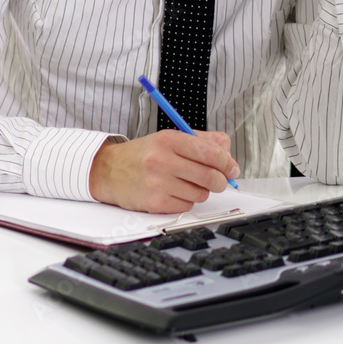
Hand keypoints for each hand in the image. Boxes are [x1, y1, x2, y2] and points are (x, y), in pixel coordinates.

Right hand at [88, 130, 240, 212]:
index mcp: (169, 140)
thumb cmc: (143, 154)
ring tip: (187, 182)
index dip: (227, 162)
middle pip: (209, 176)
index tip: (232, 168)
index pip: (210, 152)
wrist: (109, 171)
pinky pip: (187, 205)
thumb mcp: (169, 138)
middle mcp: (162, 160)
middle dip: (220, 180)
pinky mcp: (155, 203)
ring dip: (201, 190)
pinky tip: (174, 192)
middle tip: (219, 180)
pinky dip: (186, 200)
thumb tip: (228, 153)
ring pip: (201, 193)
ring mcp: (158, 183)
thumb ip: (201, 140)